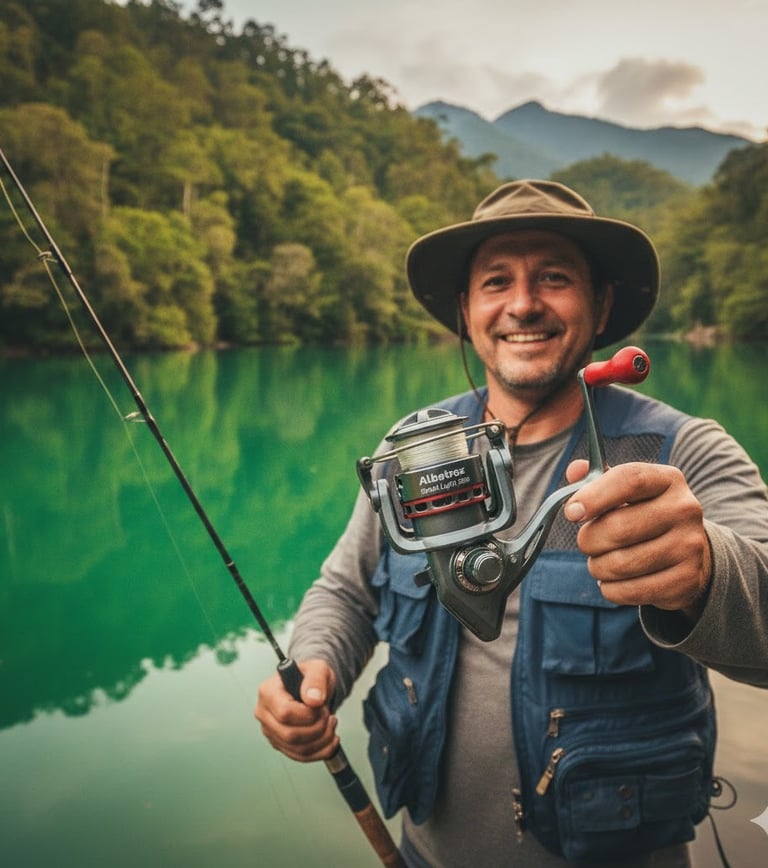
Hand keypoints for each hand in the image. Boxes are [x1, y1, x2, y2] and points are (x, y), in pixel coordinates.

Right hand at [255, 658, 338, 761]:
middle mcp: (264, 714)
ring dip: (322, 740)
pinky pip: (301, 757)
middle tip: (327, 714)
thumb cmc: (310, 677)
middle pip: (290, 735)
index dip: (308, 715)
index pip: (284, 713)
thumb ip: (316, 680)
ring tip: (330, 723)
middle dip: (317, 728)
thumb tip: (313, 700)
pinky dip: (321, 751)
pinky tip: (331, 738)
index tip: (320, 705)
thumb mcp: (317, 669)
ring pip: (297, 749)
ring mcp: (271, 731)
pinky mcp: (281, 744)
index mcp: (268, 692)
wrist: (312, 687)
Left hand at [563, 460, 711, 619]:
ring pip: (620, 564)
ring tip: (601, 561)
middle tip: (586, 542)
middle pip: (618, 528)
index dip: (594, 496)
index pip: (629, 479)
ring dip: (597, 567)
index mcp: (667, 479)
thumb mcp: (624, 490)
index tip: (571, 512)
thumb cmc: (641, 514)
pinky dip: (611, 589)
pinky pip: (630, 591)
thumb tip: (575, 470)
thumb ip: (595, 478)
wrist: (687, 550)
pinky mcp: (687, 580)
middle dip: (588, 540)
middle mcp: (684, 509)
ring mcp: (690, 546)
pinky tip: (614, 580)